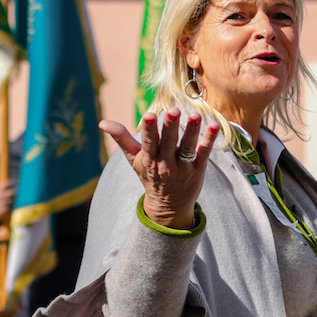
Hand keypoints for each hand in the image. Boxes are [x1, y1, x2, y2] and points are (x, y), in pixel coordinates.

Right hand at [99, 108, 219, 229]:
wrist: (169, 206)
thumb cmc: (150, 176)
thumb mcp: (134, 160)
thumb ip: (121, 138)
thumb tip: (102, 122)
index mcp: (149, 159)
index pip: (148, 142)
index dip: (149, 129)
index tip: (149, 114)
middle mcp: (166, 163)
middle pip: (168, 142)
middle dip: (170, 126)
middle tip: (173, 110)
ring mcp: (183, 167)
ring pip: (187, 146)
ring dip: (191, 130)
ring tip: (195, 115)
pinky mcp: (198, 169)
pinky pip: (203, 153)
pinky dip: (209, 140)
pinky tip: (214, 126)